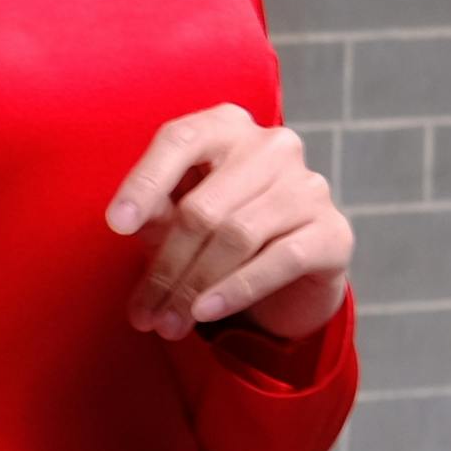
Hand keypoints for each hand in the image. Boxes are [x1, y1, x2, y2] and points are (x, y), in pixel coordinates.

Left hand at [104, 105, 350, 343]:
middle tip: (144, 312)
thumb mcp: (178, 217)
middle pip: (203, 207)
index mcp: (226, 127)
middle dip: (166, 267)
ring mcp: (309, 186)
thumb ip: (156, 212)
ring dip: (194, 287)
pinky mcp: (333, 232)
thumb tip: (130, 222)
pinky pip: (279, 260)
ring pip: (237, 236)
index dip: (145, 182)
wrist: (292, 270)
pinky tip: (207, 311)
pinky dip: (237, 289)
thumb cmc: (221, 228)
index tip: (117, 225)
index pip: (180, 141)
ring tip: (168, 324)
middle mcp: (273, 146)